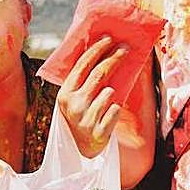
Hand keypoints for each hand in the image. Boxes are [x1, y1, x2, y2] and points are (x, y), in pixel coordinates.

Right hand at [57, 35, 126, 157]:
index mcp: (65, 93)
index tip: (109, 39)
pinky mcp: (99, 132)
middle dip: (114, 58)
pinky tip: (107, 115)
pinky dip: (115, 109)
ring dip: (112, 93)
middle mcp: (74, 105)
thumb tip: (100, 51)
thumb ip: (82, 80)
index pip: (82, 65)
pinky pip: (116, 110)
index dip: (96, 50)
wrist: (81, 150)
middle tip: (125, 49)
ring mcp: (86, 119)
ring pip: (109, 93)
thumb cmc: (80, 116)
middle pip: (99, 74)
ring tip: (106, 99)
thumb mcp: (74, 98)